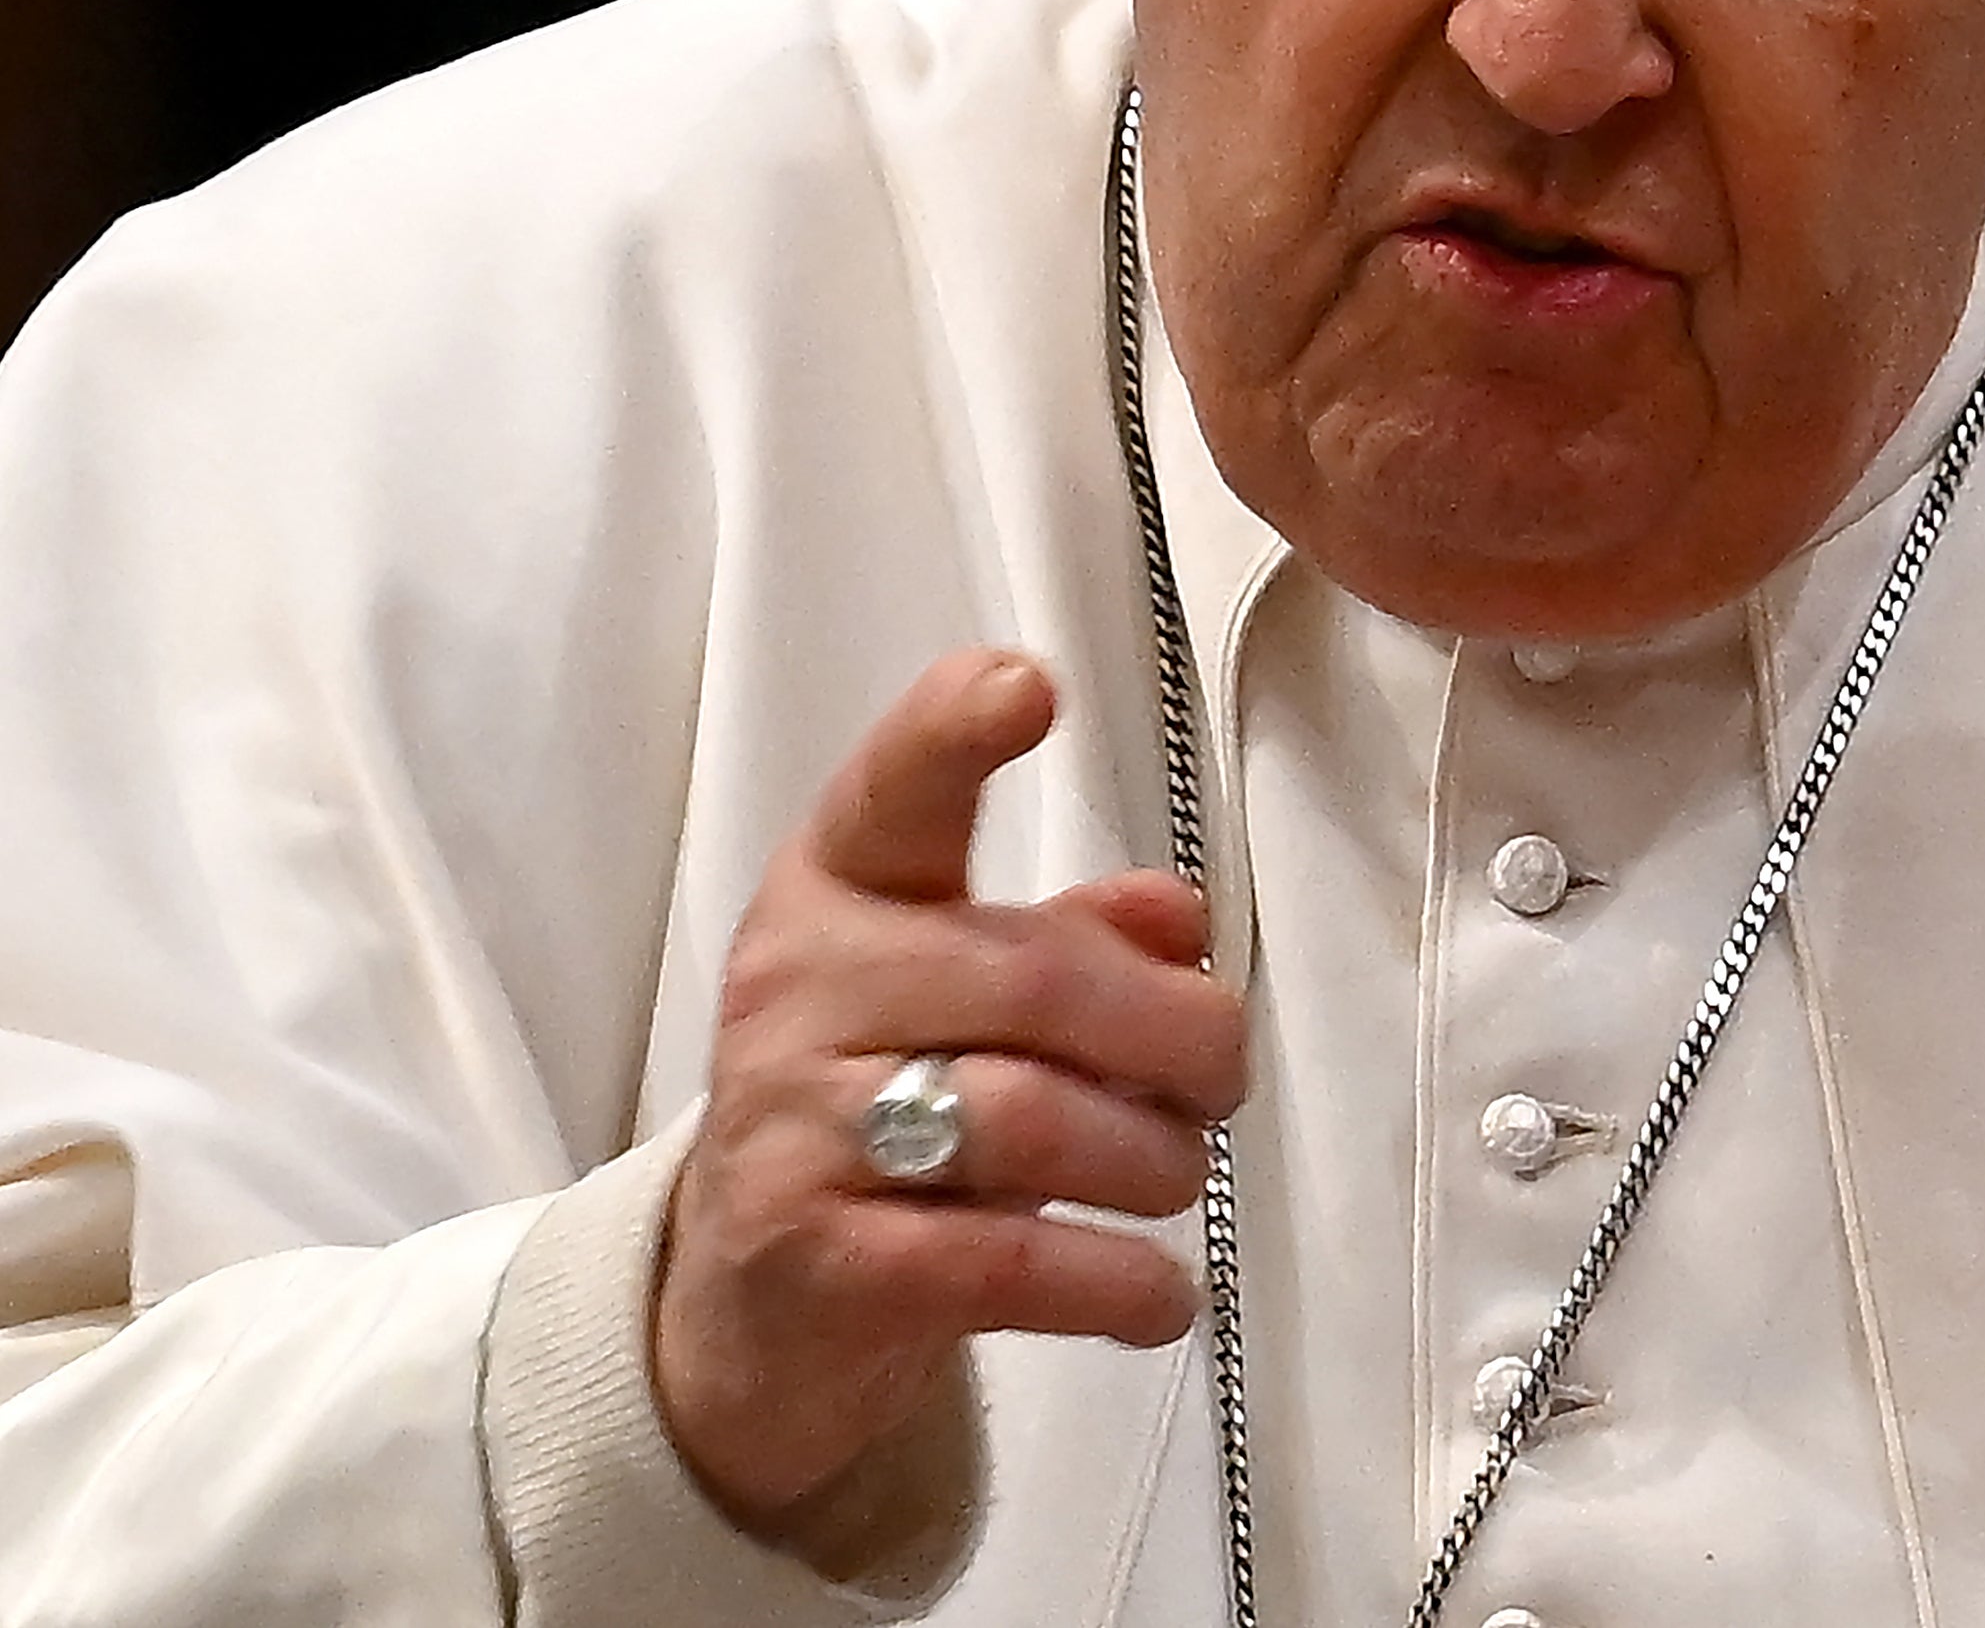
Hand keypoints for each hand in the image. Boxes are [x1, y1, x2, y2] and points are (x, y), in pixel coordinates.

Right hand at [653, 649, 1244, 1530]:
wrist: (751, 1307)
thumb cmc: (890, 1104)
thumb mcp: (968, 1001)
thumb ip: (1076, 940)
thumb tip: (1178, 912)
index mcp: (838, 893)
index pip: (889, 794)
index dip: (952, 732)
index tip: (1028, 685)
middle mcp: (796, 991)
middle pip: (1035, 979)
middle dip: (1177, 1033)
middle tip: (1224, 1080)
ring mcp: (794, 1131)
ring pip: (1029, 1117)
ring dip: (1152, 1157)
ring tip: (1178, 1177)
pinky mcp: (820, 1268)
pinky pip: (1004, 1261)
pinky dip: (1113, 1281)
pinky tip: (1163, 1296)